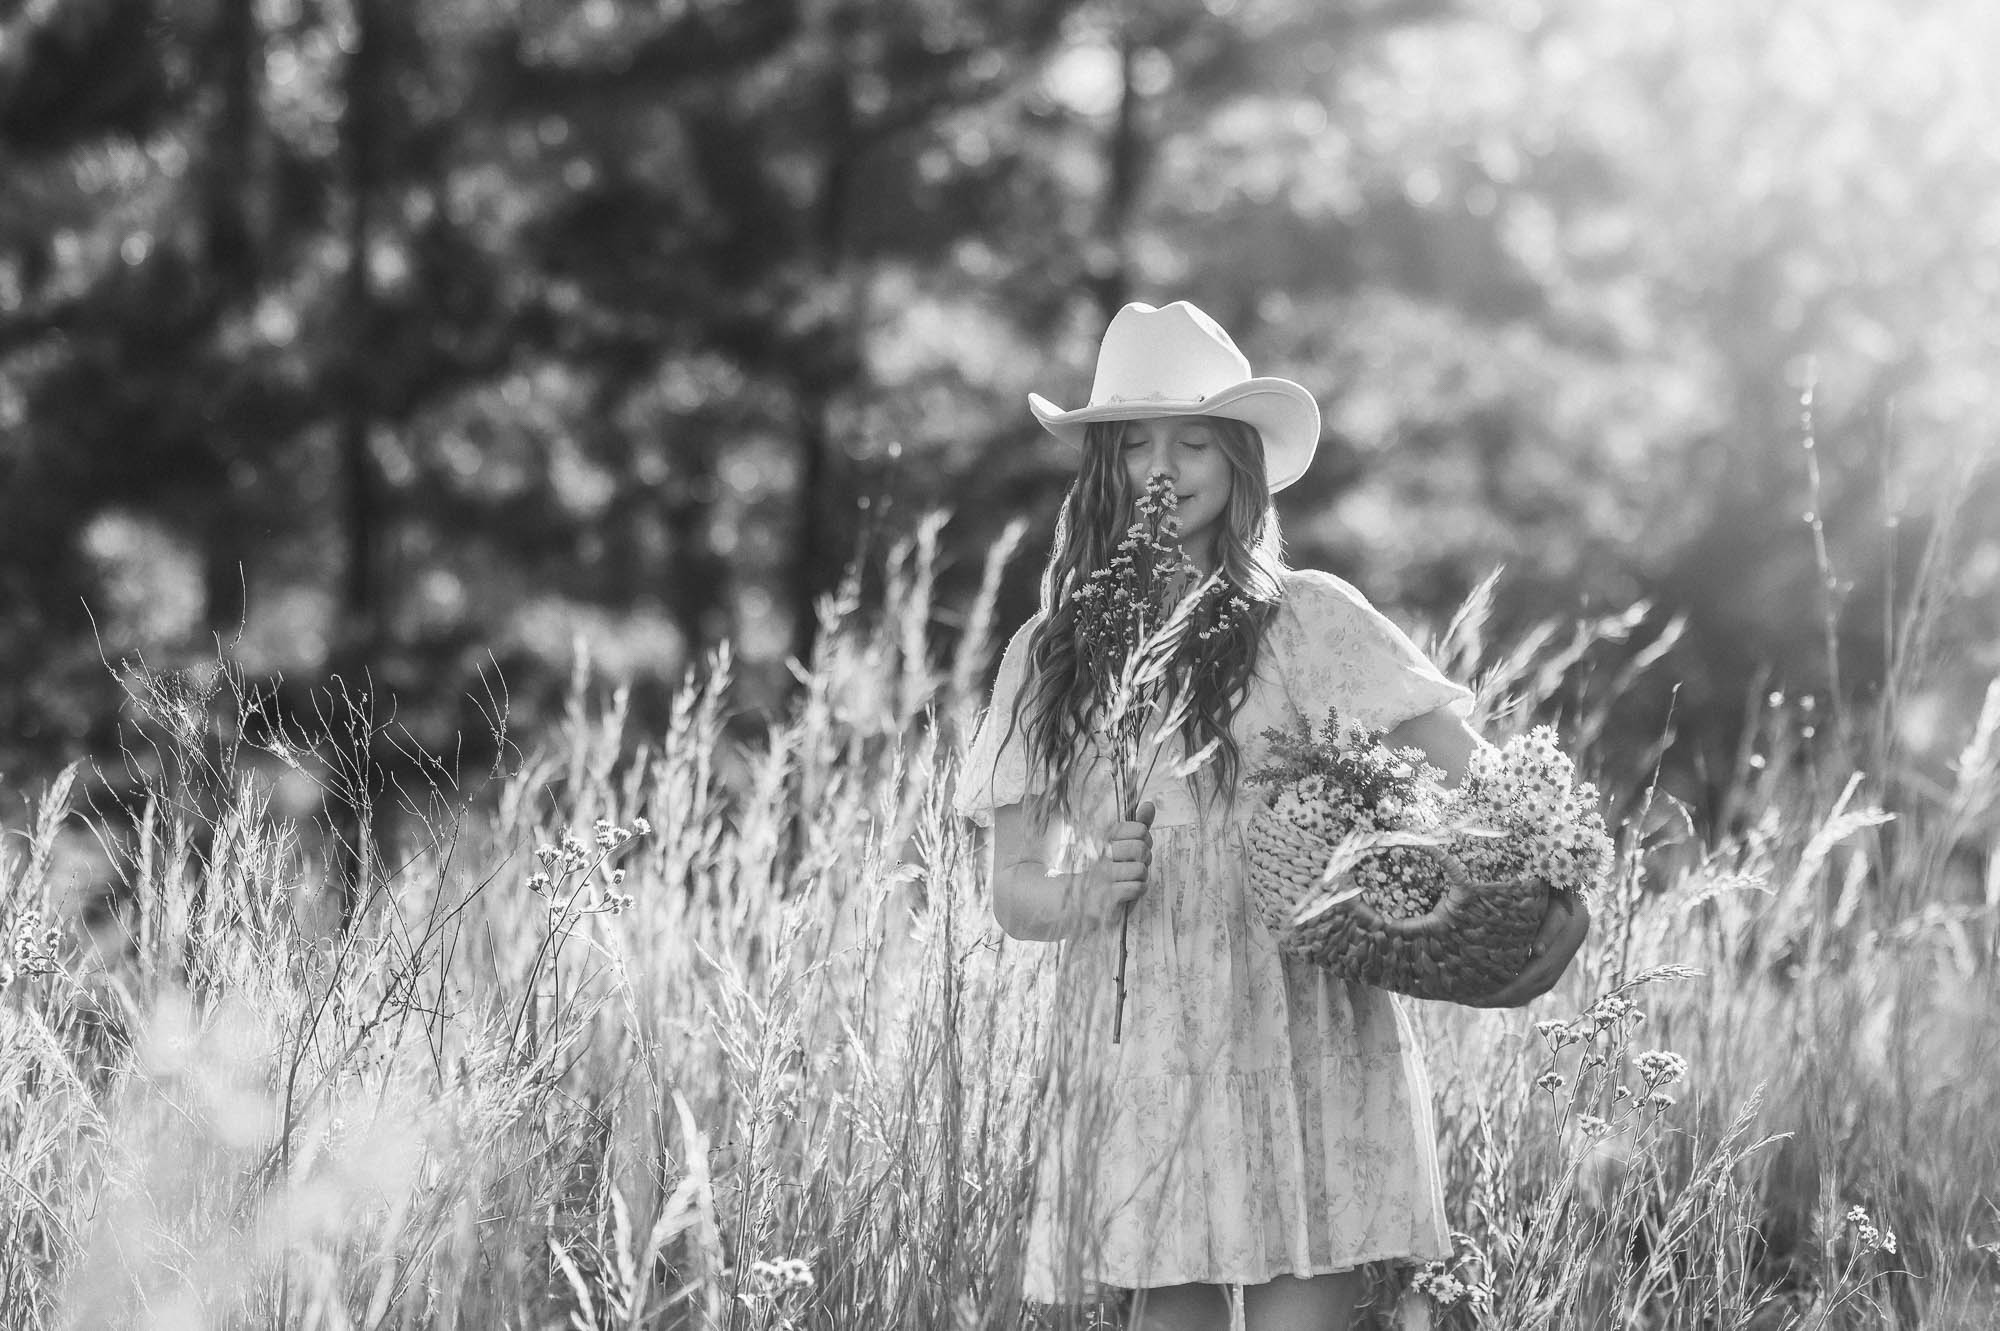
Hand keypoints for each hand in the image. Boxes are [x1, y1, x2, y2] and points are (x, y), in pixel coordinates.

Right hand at [1087, 800, 1154, 924]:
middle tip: (1135, 864)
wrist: (1076, 900)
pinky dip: (1138, 890)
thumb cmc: (1103, 870)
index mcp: (1105, 839)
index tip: (1138, 844)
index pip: (1138, 829)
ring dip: (1141, 877)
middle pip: (1140, 849)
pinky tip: (1128, 891)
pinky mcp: (1108, 896)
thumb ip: (1136, 826)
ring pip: (1141, 869)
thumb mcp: (1117, 844)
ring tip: (1130, 879)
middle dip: (1145, 858)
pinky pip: (1138, 887)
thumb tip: (1150, 804)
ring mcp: (1104, 876)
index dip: (1145, 838)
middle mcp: (1103, 855)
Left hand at [1461, 889, 1591, 1008]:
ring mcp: (1547, 982)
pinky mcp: (1544, 979)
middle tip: (1463, 999)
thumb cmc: (1562, 912)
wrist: (1577, 920)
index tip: (1475, 998)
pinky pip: (1524, 994)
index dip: (1496, 995)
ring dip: (1497, 1001)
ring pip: (1520, 999)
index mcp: (1546, 965)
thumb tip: (1540, 950)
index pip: (1518, 987)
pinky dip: (1507, 997)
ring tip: (1472, 998)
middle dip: (1490, 1001)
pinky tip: (1490, 993)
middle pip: (1516, 998)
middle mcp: (1547, 979)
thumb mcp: (1557, 916)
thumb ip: (1549, 932)